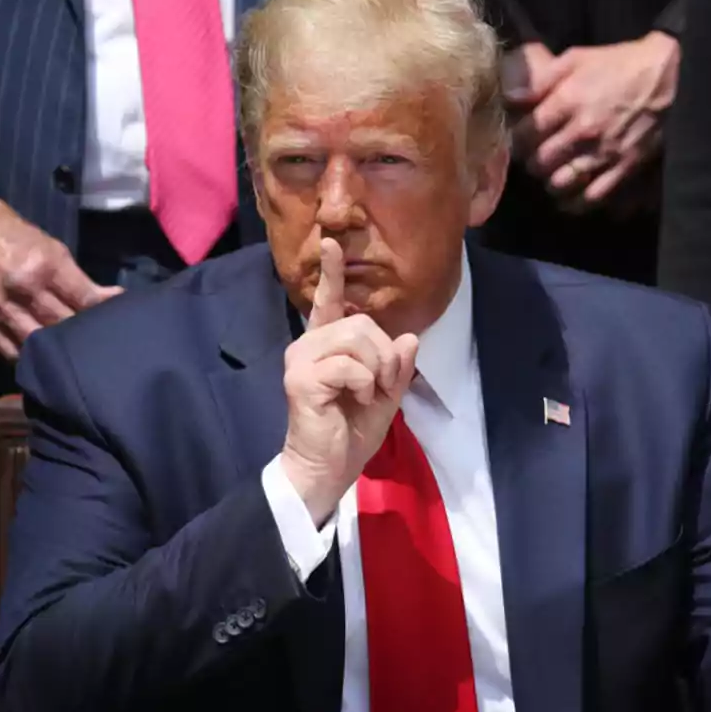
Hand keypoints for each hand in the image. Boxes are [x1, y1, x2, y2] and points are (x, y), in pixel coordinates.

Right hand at [0, 198, 121, 358]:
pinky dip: (28, 359)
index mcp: (45, 266)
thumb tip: (106, 299)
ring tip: (75, 361)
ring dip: (58, 354)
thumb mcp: (51, 245)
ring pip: (37, 345)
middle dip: (86, 336)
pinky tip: (43, 364)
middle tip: (101, 345)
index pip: (85, 300)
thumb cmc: (13, 234)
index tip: (121, 318)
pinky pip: (8, 352)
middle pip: (64, 326)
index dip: (106, 312)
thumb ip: (75, 277)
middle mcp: (23, 289)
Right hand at [279, 239, 419, 524]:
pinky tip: (357, 399)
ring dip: (377, 369)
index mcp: (326, 345)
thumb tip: (410, 337)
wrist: (328, 469)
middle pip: (361, 322)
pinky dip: (365, 383)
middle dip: (385, 354)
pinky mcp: (300, 378)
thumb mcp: (386, 395)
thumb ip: (397, 366)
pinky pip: (349, 364)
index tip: (331, 242)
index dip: (331, 271)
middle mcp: (308, 345)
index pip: (327, 300)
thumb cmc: (351, 432)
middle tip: (382, 385)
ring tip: (369, 393)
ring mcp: (300, 360)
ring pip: (357, 337)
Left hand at [502, 32, 679, 211]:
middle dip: (531, 161)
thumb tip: (509, 97)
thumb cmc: (618, 65)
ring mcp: (605, 152)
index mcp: (569, 101)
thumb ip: (540, 79)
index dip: (516, 139)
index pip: (524, 134)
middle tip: (534, 156)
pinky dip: (576, 200)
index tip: (519, 138)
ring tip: (552, 172)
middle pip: (539, 162)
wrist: (670, 76)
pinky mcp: (624, 168)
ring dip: (551, 181)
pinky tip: (571, 193)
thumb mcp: (576, 59)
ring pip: (560, 183)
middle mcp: (584, 131)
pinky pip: (591, 197)